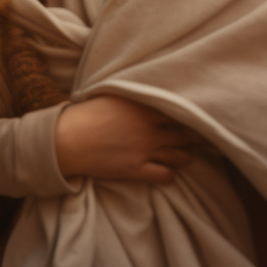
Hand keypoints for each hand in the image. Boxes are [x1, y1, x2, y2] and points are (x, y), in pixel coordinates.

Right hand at [55, 95, 204, 184]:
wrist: (66, 139)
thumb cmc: (84, 114)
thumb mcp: (111, 95)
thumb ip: (132, 94)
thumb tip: (145, 91)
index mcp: (142, 107)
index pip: (178, 110)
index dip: (188, 114)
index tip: (194, 115)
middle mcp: (148, 128)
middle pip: (184, 133)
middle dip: (194, 136)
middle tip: (200, 137)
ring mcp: (143, 150)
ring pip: (179, 156)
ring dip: (185, 156)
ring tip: (187, 154)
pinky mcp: (135, 169)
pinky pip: (164, 176)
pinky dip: (170, 176)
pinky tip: (169, 173)